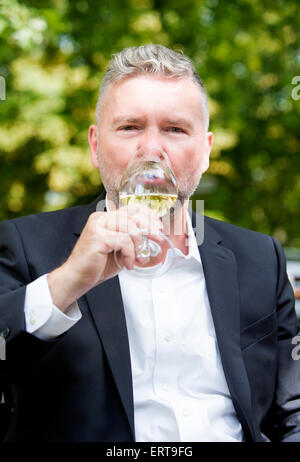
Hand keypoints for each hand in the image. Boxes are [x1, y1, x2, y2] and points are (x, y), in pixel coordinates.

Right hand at [47, 205, 162, 311]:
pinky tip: (127, 264)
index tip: (158, 227)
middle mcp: (102, 218)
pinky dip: (130, 254)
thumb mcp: (120, 249)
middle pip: (134, 215)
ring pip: (131, 228)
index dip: (149, 215)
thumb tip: (153, 237)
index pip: (132, 208)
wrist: (77, 278)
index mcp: (107, 218)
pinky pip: (124, 241)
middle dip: (150, 227)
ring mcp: (98, 226)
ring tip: (137, 259)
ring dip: (138, 246)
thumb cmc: (96, 265)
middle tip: (158, 239)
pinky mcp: (98, 237)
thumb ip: (133, 240)